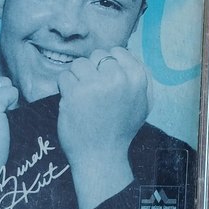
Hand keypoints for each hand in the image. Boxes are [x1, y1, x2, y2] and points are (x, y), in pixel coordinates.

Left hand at [57, 47, 150, 208]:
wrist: (102, 156)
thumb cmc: (122, 129)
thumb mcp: (144, 103)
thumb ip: (143, 77)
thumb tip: (130, 53)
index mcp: (137, 78)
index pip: (117, 51)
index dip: (107, 65)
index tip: (105, 81)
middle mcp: (118, 78)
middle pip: (97, 55)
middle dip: (92, 70)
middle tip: (93, 91)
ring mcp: (96, 85)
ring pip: (78, 63)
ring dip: (77, 78)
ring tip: (82, 96)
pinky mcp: (75, 93)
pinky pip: (64, 76)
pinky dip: (65, 88)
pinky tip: (73, 102)